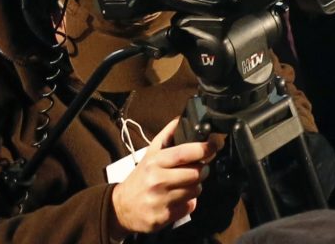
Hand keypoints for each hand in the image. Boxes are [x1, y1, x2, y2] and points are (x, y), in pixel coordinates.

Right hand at [109, 118, 213, 234]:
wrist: (120, 207)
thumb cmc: (141, 177)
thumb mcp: (150, 153)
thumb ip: (168, 134)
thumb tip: (183, 116)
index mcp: (155, 162)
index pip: (184, 153)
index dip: (204, 148)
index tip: (213, 146)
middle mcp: (157, 181)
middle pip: (196, 173)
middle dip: (201, 170)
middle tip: (197, 169)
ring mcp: (160, 201)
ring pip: (195, 190)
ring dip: (195, 186)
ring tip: (185, 184)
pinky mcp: (163, 218)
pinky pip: (189, 207)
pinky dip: (188, 203)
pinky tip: (178, 199)